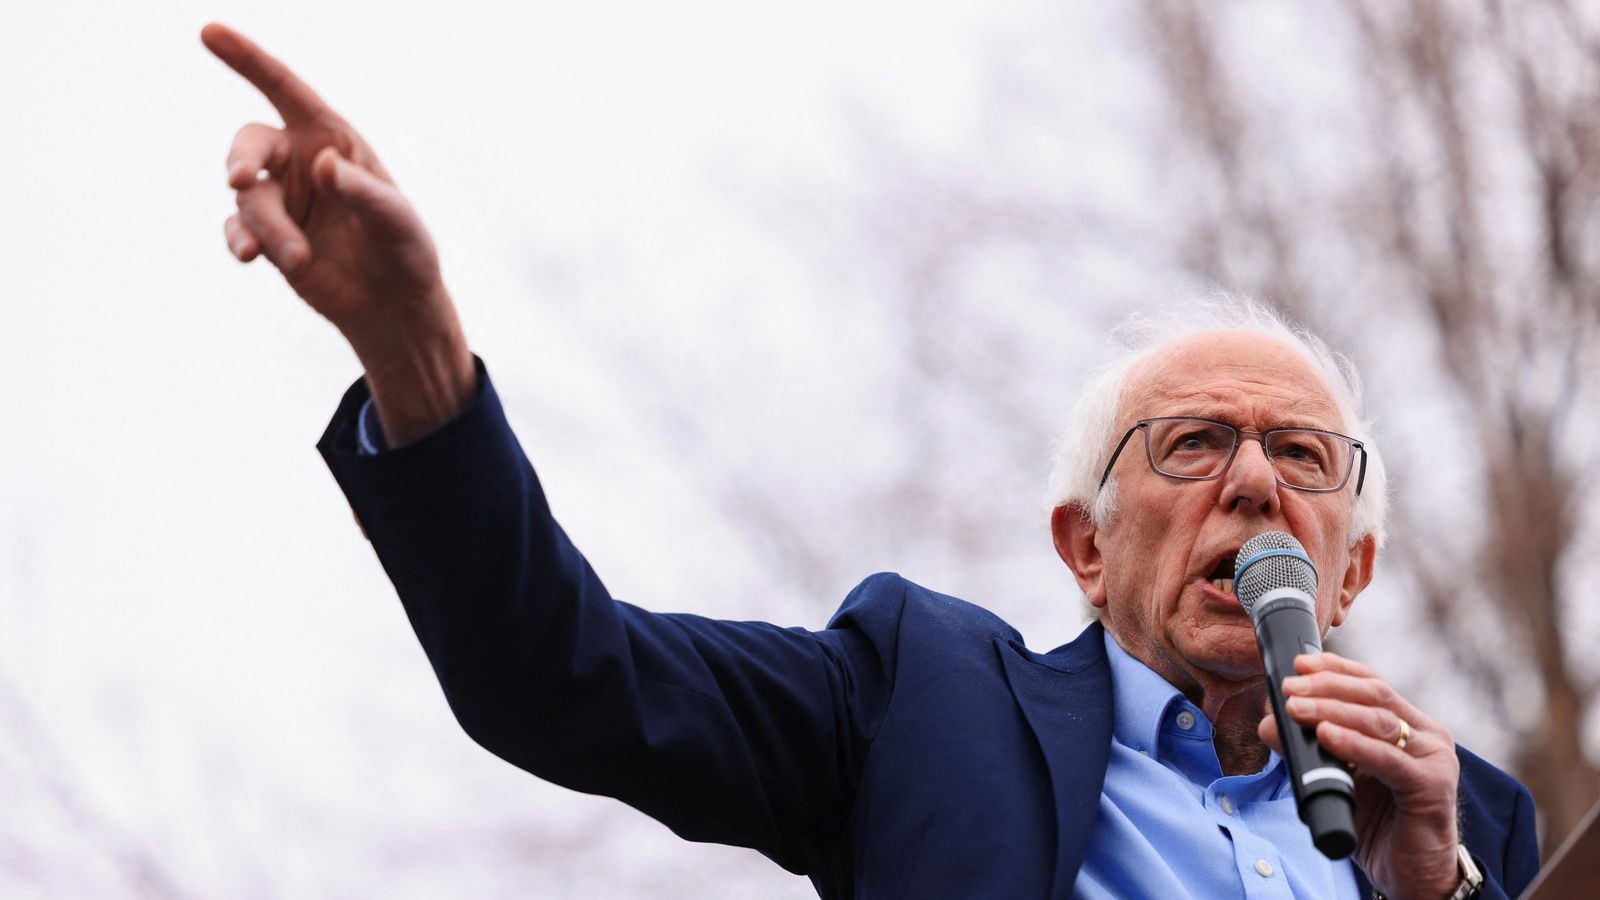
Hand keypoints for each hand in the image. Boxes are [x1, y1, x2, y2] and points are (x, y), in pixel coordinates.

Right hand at [203, 23, 474, 444]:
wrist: (394, 305)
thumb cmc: (404, 252)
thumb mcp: (397, 222)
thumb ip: (364, 192)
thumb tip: (323, 164)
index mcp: (333, 139)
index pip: (285, 90)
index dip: (247, 59)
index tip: (209, 32)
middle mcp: (301, 161)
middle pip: (250, 144)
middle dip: (242, 160)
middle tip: (241, 181)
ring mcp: (281, 199)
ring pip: (248, 198)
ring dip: (268, 227)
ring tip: (299, 259)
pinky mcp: (267, 236)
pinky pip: (238, 228)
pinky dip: (240, 239)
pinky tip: (247, 256)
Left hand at [1258, 653, 1461, 899]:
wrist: (1412, 876)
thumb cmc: (1378, 824)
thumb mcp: (1336, 780)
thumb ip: (1308, 750)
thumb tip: (1270, 722)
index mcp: (1410, 726)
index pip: (1371, 683)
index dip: (1335, 669)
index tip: (1298, 663)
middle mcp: (1427, 736)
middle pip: (1374, 695)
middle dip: (1326, 686)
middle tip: (1287, 688)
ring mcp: (1434, 759)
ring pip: (1378, 721)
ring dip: (1331, 710)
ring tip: (1295, 708)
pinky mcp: (1433, 787)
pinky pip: (1388, 760)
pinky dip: (1353, 744)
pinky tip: (1326, 735)